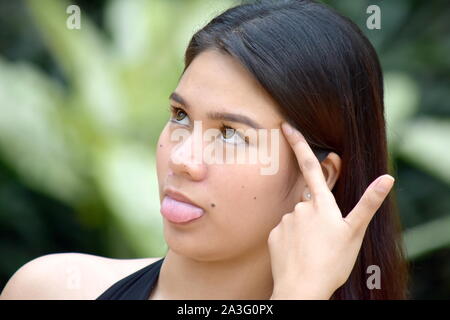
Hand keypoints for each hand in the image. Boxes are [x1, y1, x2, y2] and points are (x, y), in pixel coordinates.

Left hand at [268, 122, 394, 299]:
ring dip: (304, 230)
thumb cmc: (332, 261)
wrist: (302, 288)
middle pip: (308, 204)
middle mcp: (300, 207)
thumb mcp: (355, 231)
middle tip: (322, 242)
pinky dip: (292, 240)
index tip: (287, 126)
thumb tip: (387, 178)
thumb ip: (368, 203)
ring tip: (312, 250)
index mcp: (321, 204)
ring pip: (297, 220)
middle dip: (315, 217)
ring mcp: (285, 221)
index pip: (310, 167)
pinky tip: (298, 253)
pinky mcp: (274, 235)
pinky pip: (284, 233)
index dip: (299, 145)